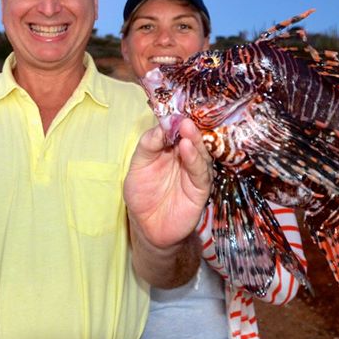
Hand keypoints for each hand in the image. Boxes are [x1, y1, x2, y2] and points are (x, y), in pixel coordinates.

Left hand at [124, 118, 212, 249]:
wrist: (147, 228)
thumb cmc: (142, 195)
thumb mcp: (138, 166)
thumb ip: (148, 146)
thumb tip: (159, 127)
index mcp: (169, 148)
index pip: (175, 130)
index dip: (173, 120)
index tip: (171, 110)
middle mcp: (184, 157)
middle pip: (190, 138)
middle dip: (186, 127)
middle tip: (182, 117)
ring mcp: (193, 172)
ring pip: (199, 152)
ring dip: (194, 139)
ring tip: (187, 128)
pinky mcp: (200, 189)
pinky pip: (200, 172)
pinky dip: (195, 159)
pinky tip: (188, 149)